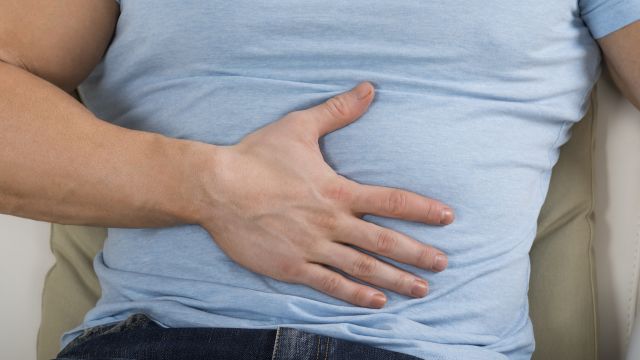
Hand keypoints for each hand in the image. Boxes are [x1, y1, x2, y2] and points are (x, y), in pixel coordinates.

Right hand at [200, 82, 453, 307]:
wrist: (216, 187)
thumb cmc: (256, 156)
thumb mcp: (299, 126)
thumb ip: (338, 111)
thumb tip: (369, 89)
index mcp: (337, 191)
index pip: (392, 201)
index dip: (423, 210)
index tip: (447, 218)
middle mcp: (331, 223)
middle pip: (384, 241)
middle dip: (418, 254)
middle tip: (443, 264)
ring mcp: (313, 247)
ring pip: (363, 267)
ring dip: (395, 279)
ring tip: (421, 290)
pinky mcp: (292, 266)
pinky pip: (330, 284)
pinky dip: (355, 295)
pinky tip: (377, 303)